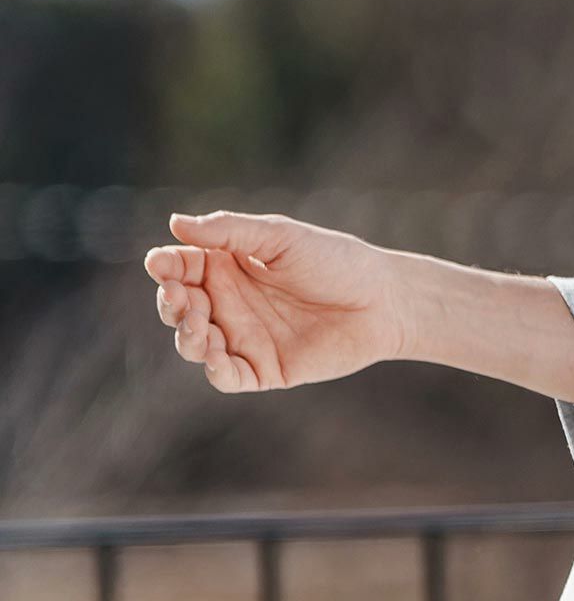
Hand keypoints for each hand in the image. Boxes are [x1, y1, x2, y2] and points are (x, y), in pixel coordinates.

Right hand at [143, 209, 406, 392]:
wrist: (384, 301)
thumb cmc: (337, 261)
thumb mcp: (281, 237)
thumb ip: (230, 231)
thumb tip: (176, 224)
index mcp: (229, 266)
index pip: (181, 267)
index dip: (166, 267)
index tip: (161, 263)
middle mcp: (231, 302)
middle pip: (180, 308)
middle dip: (171, 303)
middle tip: (181, 296)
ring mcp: (245, 337)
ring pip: (196, 344)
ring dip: (187, 335)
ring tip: (198, 323)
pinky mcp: (264, 369)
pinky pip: (227, 376)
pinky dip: (214, 369)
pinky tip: (214, 354)